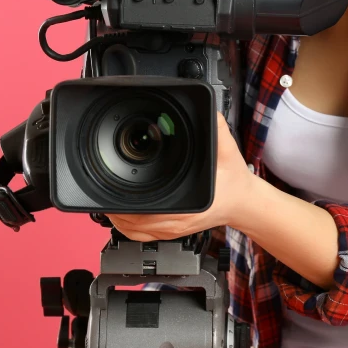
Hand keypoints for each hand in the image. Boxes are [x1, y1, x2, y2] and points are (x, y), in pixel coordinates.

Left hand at [105, 112, 253, 240]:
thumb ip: (216, 129)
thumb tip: (207, 111)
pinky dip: (128, 226)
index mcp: (189, 206)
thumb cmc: (234, 182)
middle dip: (116, 210)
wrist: (243, 202)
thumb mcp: (228, 151)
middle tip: (104, 193)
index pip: (148, 213)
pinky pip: (142, 235)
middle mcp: (178, 222)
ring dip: (119, 220)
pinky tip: (121, 215)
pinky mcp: (172, 231)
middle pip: (134, 225)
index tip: (114, 191)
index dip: (127, 206)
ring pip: (135, 232)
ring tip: (107, 204)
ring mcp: (173, 230)